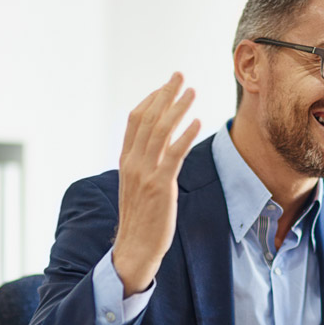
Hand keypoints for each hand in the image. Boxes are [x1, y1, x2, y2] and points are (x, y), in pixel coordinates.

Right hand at [112, 73, 200, 296]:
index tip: (166, 86)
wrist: (134, 248)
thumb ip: (143, 165)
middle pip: (148, 119)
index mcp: (126, 160)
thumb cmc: (140, 220)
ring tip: (192, 91)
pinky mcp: (160, 185)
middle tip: (179, 75)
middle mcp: (133, 163)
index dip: (151, 99)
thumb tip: (156, 148)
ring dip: (177, 108)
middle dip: (165, 94)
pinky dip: (185, 135)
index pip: (135, 120)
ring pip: (160, 131)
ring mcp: (145, 173)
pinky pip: (173, 154)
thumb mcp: (136, 187)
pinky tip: (197, 122)